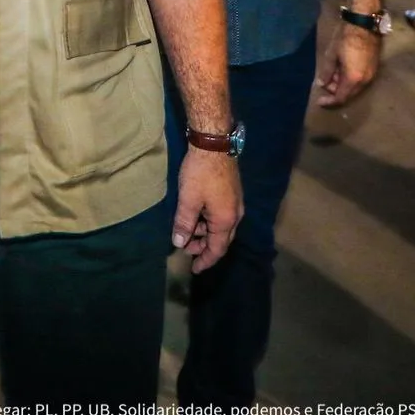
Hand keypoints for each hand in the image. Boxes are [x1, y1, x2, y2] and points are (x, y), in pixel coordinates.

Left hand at [171, 146, 242, 273]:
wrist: (214, 145)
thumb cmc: (200, 174)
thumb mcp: (188, 200)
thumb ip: (184, 223)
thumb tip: (179, 244)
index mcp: (226, 221)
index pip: (217, 249)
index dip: (205, 260)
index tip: (194, 269)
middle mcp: (235, 215)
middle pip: (221, 239)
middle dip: (204, 247)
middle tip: (186, 249)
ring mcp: (235, 203)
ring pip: (220, 227)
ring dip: (204, 232)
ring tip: (186, 231)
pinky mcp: (231, 193)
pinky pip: (221, 216)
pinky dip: (208, 221)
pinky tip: (195, 215)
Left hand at [316, 22, 381, 107]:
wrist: (364, 25)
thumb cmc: (345, 39)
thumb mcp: (331, 55)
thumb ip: (326, 72)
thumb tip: (322, 84)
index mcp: (353, 79)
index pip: (341, 97)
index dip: (330, 101)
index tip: (320, 102)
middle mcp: (365, 81)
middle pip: (349, 94)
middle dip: (335, 91)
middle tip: (323, 83)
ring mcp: (371, 75)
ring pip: (355, 87)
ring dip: (342, 85)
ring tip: (330, 74)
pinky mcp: (374, 68)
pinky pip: (360, 80)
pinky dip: (349, 79)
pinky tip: (340, 70)